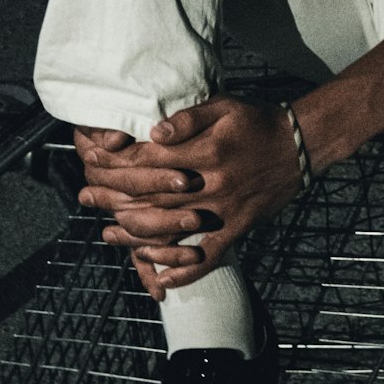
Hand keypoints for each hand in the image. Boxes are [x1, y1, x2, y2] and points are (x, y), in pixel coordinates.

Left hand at [75, 98, 302, 298]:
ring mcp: (222, 212)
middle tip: (85, 198)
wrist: (298, 147)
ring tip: (108, 234)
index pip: (149, 161)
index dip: (117, 163)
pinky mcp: (235, 229)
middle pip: (152, 198)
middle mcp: (209, 185)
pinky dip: (182, 269)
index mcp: (204, 153)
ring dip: (135, 235)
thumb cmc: (257, 122)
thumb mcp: (224, 107)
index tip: (92, 162)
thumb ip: (188, 119)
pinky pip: (206, 256)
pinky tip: (159, 276)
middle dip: (113, 199)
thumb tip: (154, 131)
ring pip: (171, 230)